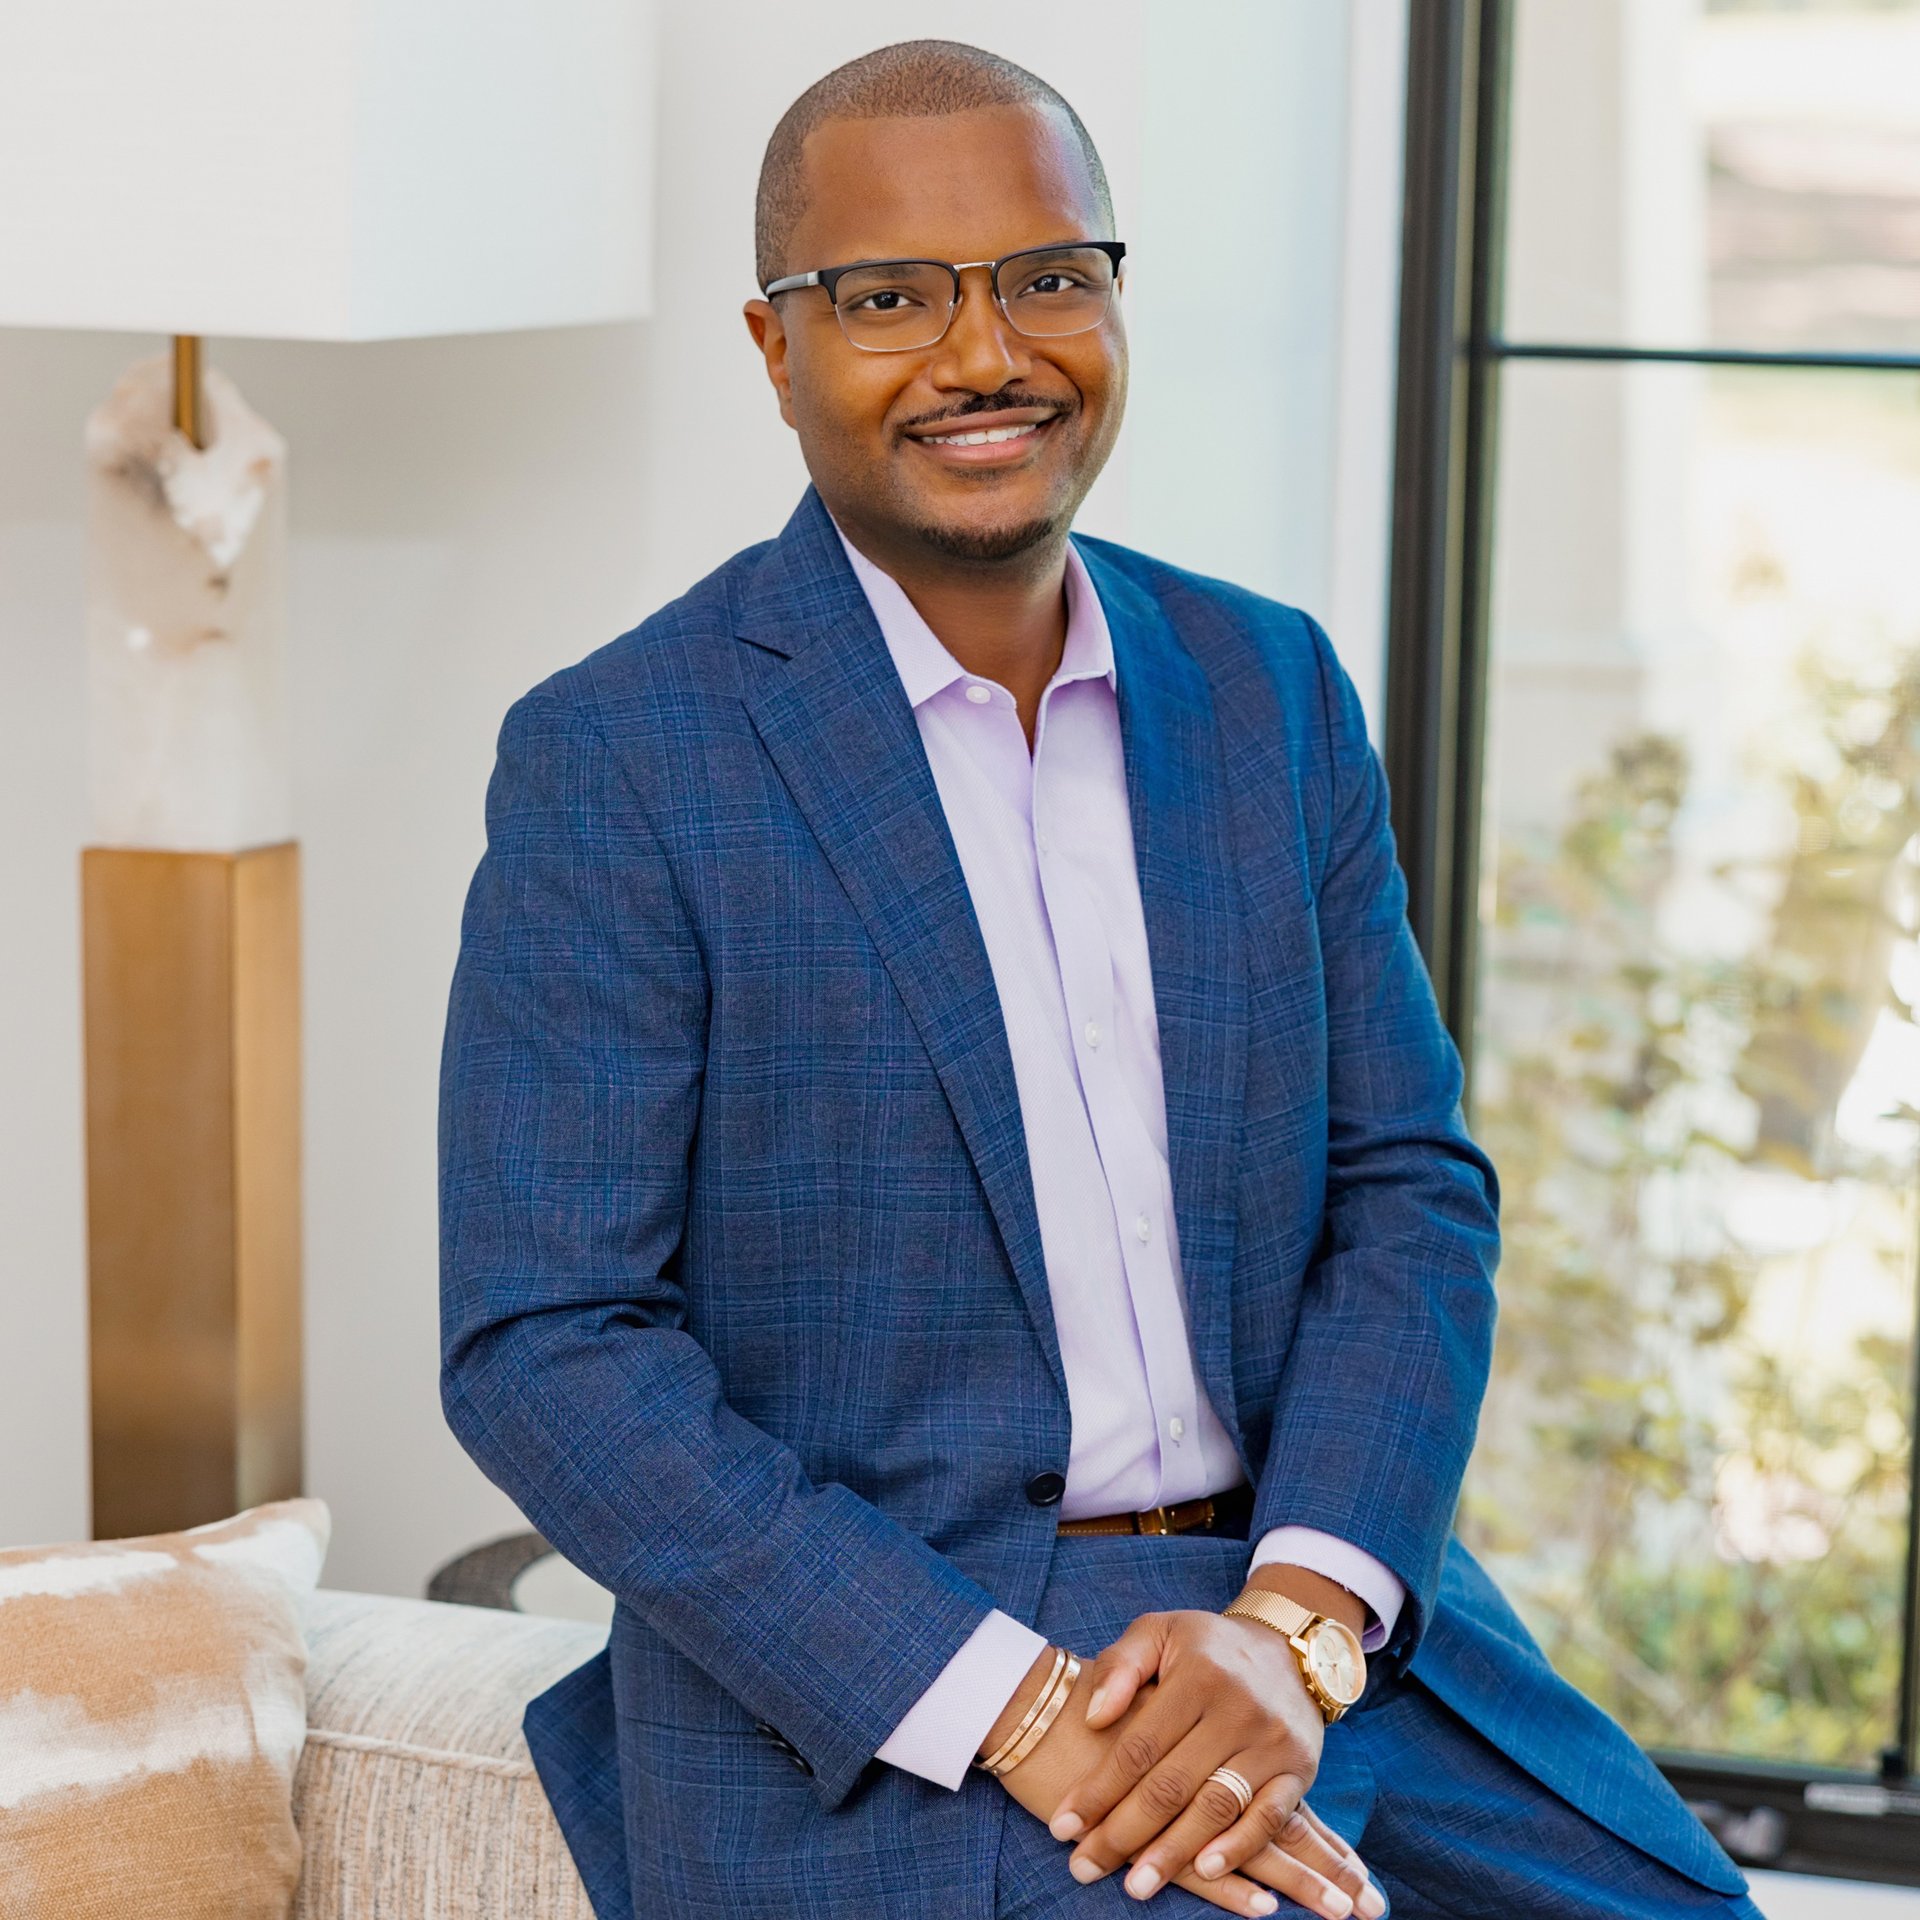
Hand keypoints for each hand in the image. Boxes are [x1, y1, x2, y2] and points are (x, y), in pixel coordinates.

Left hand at [990, 1651, 1372, 1917]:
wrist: (1289, 1650)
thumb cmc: (1207, 1648)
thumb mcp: (1159, 1631)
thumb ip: (1119, 1666)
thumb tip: (1093, 1718)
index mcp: (1196, 1675)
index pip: (1139, 1745)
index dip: (1099, 1789)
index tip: (1063, 1826)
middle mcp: (1237, 1709)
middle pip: (1172, 1784)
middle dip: (1124, 1833)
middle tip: (1085, 1867)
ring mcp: (1270, 1742)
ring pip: (1215, 1806)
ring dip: (1174, 1852)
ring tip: (1135, 1885)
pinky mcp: (1298, 1770)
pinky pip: (1269, 1817)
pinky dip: (1237, 1847)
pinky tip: (1204, 1871)